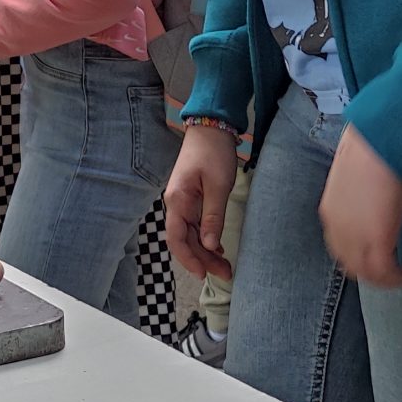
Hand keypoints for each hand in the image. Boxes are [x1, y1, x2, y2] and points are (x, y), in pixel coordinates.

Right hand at [165, 123, 237, 279]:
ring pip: (191, 235)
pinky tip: (218, 248)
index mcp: (178, 201)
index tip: (204, 274)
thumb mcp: (218, 185)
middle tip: (225, 273)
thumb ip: (213, 217)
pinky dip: (206, 238)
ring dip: (205, 251)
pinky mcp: (192, 198)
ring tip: (224, 266)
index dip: (188, 259)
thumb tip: (209, 246)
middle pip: (185, 240)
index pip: (177, 238)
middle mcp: (176, 204)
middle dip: (203, 259)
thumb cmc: (213, 152)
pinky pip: (196, 225)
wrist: (211, 128)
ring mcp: (183, 201)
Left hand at [319, 125, 401, 287]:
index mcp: (330, 213)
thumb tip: (369, 197)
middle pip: (349, 265)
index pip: (339, 248)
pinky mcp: (376, 239)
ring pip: (365, 272)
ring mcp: (355, 236)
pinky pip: (383, 271)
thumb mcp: (354, 177)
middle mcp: (337, 228)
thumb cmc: (371, 148)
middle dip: (368, 271)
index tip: (372, 256)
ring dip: (381, 277)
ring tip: (396, 275)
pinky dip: (393, 277)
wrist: (380, 141)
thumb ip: (356, 195)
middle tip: (386, 271)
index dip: (356, 257)